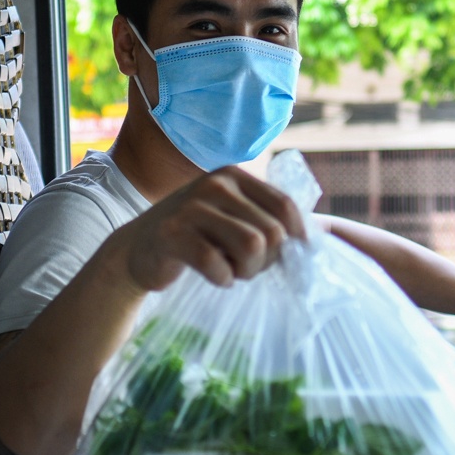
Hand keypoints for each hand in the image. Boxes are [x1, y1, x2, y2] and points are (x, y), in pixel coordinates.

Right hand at [117, 166, 305, 293]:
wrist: (137, 249)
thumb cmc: (195, 237)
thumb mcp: (231, 217)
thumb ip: (266, 220)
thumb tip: (316, 237)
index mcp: (234, 176)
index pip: (285, 206)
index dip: (295, 238)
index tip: (286, 257)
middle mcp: (215, 183)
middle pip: (271, 231)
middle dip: (267, 261)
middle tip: (247, 268)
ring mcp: (191, 206)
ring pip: (251, 245)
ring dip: (248, 271)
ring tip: (234, 272)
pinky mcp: (172, 234)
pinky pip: (217, 263)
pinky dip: (223, 278)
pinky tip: (216, 277)